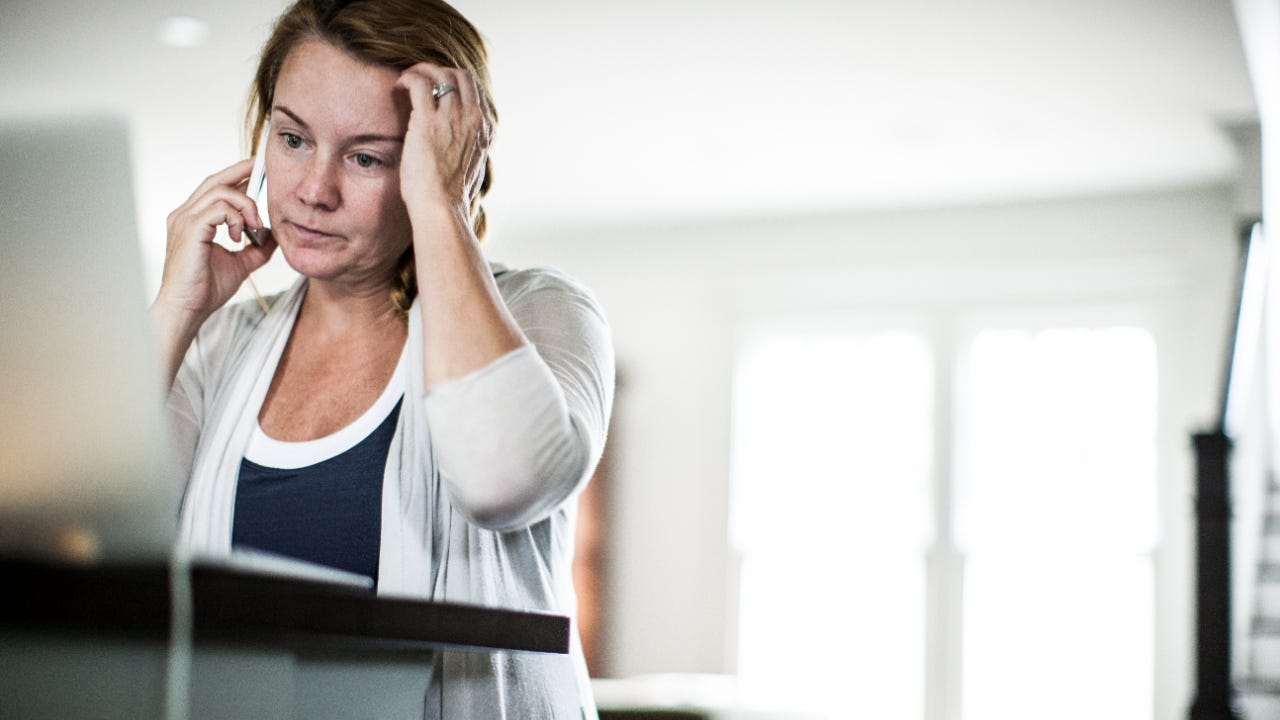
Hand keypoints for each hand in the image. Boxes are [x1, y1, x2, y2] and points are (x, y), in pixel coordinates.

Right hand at [156, 158, 276, 320]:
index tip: (259, 170)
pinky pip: (218, 209)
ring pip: (220, 191)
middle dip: (241, 171)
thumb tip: (277, 236)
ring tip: (255, 226)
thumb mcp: (240, 263)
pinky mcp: (190, 229)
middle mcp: (185, 215)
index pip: (215, 187)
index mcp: (193, 219)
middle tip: (264, 168)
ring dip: (245, 205)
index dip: (236, 175)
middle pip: (215, 180)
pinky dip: (236, 218)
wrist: (187, 309)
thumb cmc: (206, 288)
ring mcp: (184, 220)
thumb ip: (257, 248)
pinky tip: (240, 236)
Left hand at [395, 64, 493, 222]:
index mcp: (485, 130)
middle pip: (461, 75)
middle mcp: (473, 118)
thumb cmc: (452, 197)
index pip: (475, 91)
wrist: (442, 207)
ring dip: (421, 70)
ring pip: (440, 74)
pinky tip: (398, 86)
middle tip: (421, 78)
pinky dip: (408, 78)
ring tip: (407, 80)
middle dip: (440, 71)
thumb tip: (463, 149)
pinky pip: (419, 83)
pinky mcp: (428, 119)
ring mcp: (452, 117)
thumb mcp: (474, 169)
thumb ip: (471, 151)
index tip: (438, 89)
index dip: (455, 83)